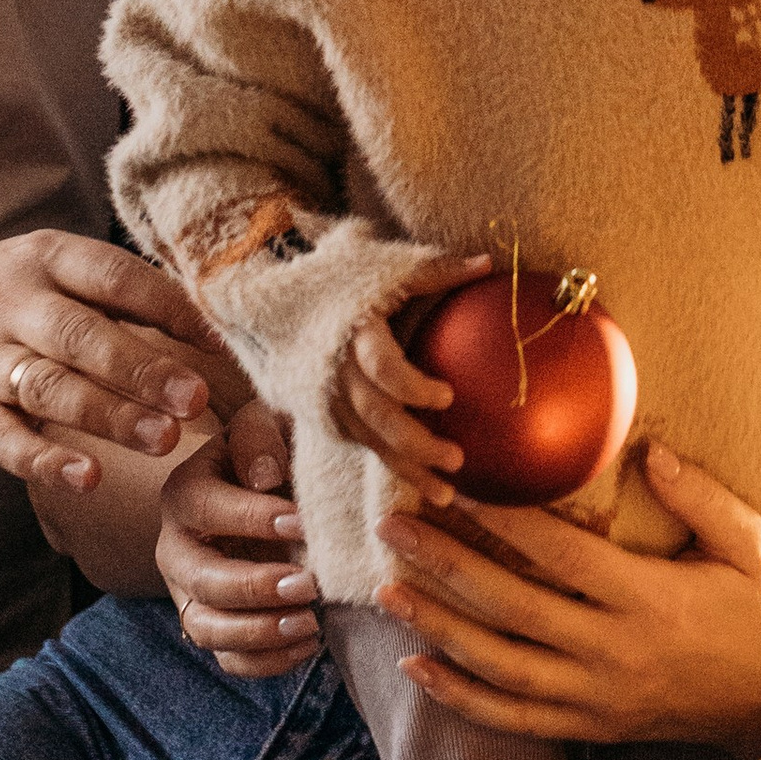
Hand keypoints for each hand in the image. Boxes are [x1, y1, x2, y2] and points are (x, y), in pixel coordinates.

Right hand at [0, 233, 235, 497]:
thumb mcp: (43, 273)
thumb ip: (114, 293)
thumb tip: (214, 317)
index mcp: (45, 259)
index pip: (117, 277)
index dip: (173, 308)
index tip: (225, 339)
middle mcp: (13, 305)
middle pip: (86, 336)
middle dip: (144, 368)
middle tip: (198, 397)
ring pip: (52, 389)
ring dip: (110, 415)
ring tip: (165, 439)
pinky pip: (4, 440)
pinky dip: (46, 461)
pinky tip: (89, 479)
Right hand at [157, 413, 325, 678]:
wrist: (264, 486)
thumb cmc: (268, 450)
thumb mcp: (263, 424)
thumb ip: (260, 437)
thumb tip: (266, 477)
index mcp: (185, 492)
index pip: (206, 509)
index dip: (251, 519)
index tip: (302, 524)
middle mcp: (176, 548)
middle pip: (201, 579)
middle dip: (254, 587)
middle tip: (308, 584)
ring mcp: (188, 593)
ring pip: (207, 628)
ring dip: (259, 633)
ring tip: (310, 623)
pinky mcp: (212, 625)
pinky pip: (228, 660)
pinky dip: (266, 661)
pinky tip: (309, 644)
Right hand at [329, 264, 493, 508]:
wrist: (270, 300)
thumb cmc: (340, 279)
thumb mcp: (387, 267)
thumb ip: (436, 271)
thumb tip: (490, 264)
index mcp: (354, 332)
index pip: (383, 368)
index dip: (414, 386)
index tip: (448, 396)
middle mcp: (337, 372)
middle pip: (378, 417)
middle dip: (417, 445)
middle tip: (457, 460)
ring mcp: (326, 399)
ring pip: (369, 442)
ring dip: (407, 470)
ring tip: (446, 495)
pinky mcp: (322, 416)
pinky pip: (359, 444)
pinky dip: (389, 464)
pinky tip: (420, 481)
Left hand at [375, 445, 760, 751]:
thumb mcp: (751, 545)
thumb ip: (701, 497)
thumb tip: (648, 450)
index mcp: (650, 599)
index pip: (562, 555)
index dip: (505, 522)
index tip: (457, 488)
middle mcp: (615, 652)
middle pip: (513, 609)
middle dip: (446, 566)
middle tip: (395, 527)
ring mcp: (598, 696)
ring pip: (501, 666)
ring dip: (439, 628)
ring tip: (388, 590)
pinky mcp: (591, 727)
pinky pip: (513, 717)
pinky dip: (461, 697)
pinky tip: (417, 668)